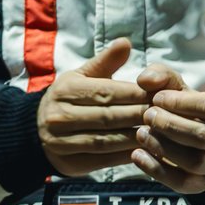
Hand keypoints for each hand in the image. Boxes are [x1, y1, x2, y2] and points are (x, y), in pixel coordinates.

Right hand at [38, 38, 149, 176]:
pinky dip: (126, 155)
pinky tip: (145, 150)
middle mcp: (60, 114)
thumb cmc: (69, 99)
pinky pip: (103, 160)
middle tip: (168, 116)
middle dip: (141, 116)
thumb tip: (126, 42)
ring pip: (108, 140)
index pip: (107, 92)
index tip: (161, 95)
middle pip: (109, 116)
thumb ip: (106, 62)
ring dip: (137, 137)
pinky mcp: (69, 162)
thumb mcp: (81, 77)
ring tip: (161, 134)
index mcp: (66, 90)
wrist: (36, 130)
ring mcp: (62, 141)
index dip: (136, 94)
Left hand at [129, 62, 204, 194]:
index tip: (156, 98)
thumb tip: (146, 80)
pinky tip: (137, 155)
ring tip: (141, 134)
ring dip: (165, 148)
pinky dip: (158, 171)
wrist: (180, 136)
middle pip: (204, 136)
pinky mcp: (200, 184)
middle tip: (147, 116)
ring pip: (196, 162)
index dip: (183, 102)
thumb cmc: (175, 107)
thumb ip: (160, 76)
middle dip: (171, 125)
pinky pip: (184, 184)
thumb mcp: (170, 86)